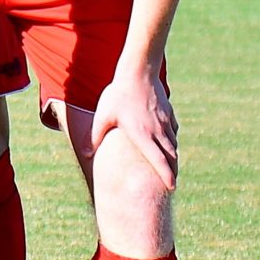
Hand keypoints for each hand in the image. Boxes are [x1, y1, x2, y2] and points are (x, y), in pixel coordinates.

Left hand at [89, 62, 179, 190]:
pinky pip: (173, 131)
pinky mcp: (168, 113)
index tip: (172, 187)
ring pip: (173, 144)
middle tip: (171, 183)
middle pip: (170, 156)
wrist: (138, 72)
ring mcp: (165, 122)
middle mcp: (158, 131)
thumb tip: (86, 154)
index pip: (159, 161)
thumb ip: (95, 137)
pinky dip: (172, 140)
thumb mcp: (102, 116)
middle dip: (173, 171)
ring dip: (173, 156)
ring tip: (170, 166)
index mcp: (142, 135)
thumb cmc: (117, 95)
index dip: (167, 176)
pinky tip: (168, 142)